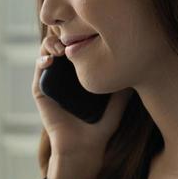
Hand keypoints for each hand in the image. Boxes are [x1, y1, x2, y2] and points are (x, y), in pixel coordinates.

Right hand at [31, 31, 130, 158]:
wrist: (83, 146)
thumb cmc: (100, 126)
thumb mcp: (118, 102)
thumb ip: (125, 86)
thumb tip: (139, 64)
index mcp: (81, 74)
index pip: (78, 46)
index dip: (80, 35)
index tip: (89, 32)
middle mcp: (65, 74)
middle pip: (62, 44)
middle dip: (65, 35)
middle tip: (73, 37)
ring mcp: (52, 81)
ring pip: (47, 52)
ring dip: (51, 44)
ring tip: (61, 48)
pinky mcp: (40, 90)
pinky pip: (39, 70)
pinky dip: (42, 60)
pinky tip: (51, 60)